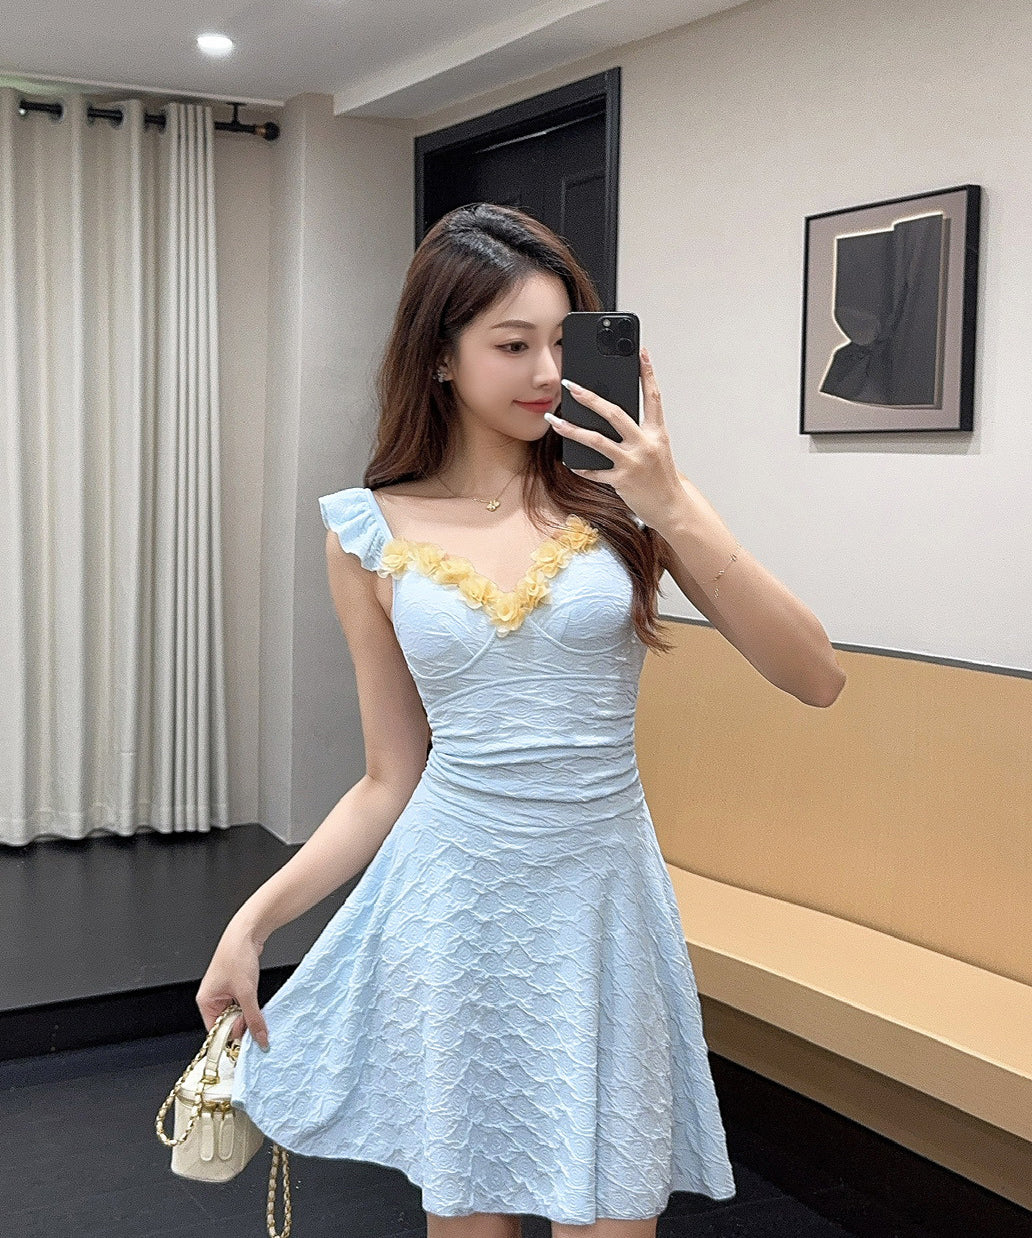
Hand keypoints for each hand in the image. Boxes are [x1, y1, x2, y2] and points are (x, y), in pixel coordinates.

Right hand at [195, 918, 270, 1049]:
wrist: (247, 932)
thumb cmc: (237, 955)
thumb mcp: (247, 992)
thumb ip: (253, 1018)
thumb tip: (260, 1038)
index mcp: (206, 1001)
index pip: (216, 1031)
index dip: (231, 1036)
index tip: (247, 1040)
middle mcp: (212, 998)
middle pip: (227, 1023)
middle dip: (242, 1023)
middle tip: (254, 1020)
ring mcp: (224, 992)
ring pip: (236, 1013)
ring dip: (247, 1013)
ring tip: (255, 1005)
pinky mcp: (235, 986)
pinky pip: (242, 1003)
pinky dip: (250, 1004)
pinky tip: (256, 1000)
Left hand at [545, 345, 681, 529]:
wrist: (671, 508)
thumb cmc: (661, 477)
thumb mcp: (657, 449)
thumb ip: (640, 432)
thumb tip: (613, 415)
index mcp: (657, 433)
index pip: (653, 397)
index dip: (648, 373)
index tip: (641, 352)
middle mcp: (645, 444)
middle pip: (615, 414)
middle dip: (590, 398)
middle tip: (570, 385)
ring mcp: (633, 463)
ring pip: (597, 441)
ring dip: (572, 430)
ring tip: (554, 421)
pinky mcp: (622, 481)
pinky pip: (595, 472)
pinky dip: (581, 466)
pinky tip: (569, 461)